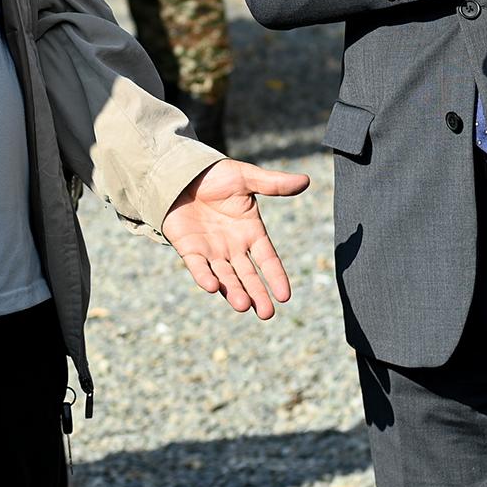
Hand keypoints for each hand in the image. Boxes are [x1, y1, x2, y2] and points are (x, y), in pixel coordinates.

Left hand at [160, 159, 311, 318]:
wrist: (181, 171)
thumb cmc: (216, 175)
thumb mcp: (246, 177)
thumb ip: (273, 184)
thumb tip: (306, 180)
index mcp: (251, 232)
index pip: (268, 259)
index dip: (276, 276)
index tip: (284, 296)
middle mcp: (233, 247)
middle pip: (247, 276)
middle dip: (257, 295)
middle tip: (266, 314)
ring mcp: (211, 250)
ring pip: (225, 277)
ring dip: (233, 292)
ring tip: (243, 306)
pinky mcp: (189, 249)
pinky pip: (198, 266)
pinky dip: (204, 277)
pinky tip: (211, 287)